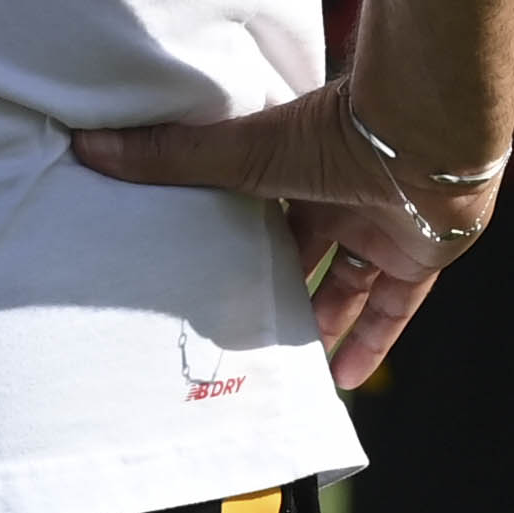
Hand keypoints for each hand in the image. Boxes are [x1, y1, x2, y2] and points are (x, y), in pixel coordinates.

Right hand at [71, 74, 495, 388]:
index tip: (210, 267)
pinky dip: (373, 341)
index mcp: (298, 162)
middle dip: (280, 285)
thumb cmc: (333, 134)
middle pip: (306, 248)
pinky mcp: (421, 254)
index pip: (264, 204)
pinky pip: (397, 307)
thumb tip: (88, 144)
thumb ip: (170, 157)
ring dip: (324, 321)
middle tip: (244, 326)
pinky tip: (344, 378)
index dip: (240, 234)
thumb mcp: (241, 153)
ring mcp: (383, 224)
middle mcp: (341, 193)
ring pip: (350, 282)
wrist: (425, 138)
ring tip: (288, 364)